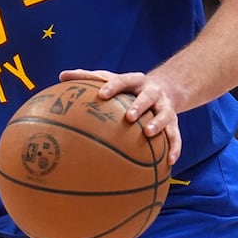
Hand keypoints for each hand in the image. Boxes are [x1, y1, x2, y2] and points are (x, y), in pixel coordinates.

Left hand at [59, 69, 182, 164]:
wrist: (164, 89)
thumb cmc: (127, 88)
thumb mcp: (111, 79)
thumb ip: (87, 77)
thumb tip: (61, 75)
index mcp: (135, 81)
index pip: (123, 80)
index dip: (113, 86)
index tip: (101, 95)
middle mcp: (152, 92)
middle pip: (147, 97)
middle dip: (139, 105)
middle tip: (129, 117)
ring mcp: (165, 107)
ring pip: (165, 115)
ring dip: (158, 124)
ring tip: (149, 134)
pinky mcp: (174, 122)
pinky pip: (176, 136)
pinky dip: (175, 148)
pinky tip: (170, 162)